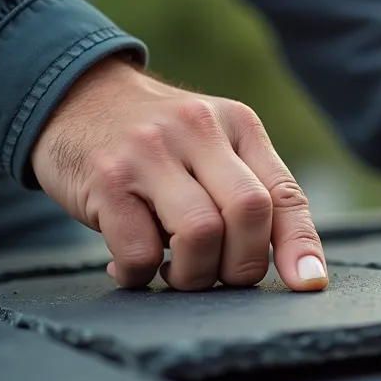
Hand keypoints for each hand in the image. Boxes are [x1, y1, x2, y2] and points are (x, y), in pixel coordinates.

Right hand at [31, 57, 326, 291]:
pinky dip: (140, 274)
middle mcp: (199, 131)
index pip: (284, 193)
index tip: (307, 284)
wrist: (73, 96)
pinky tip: (131, 265)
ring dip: (193, 274)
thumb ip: (251, 191)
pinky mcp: (106, 178)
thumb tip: (300, 270)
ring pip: (201, 233)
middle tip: (217, 275)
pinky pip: (139, 250)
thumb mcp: (213, 145)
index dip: (300, 245)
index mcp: (238, 125)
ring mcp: (150, 151)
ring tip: (174, 271)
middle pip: (249, 213)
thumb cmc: (156, 141)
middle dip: (241, 265)